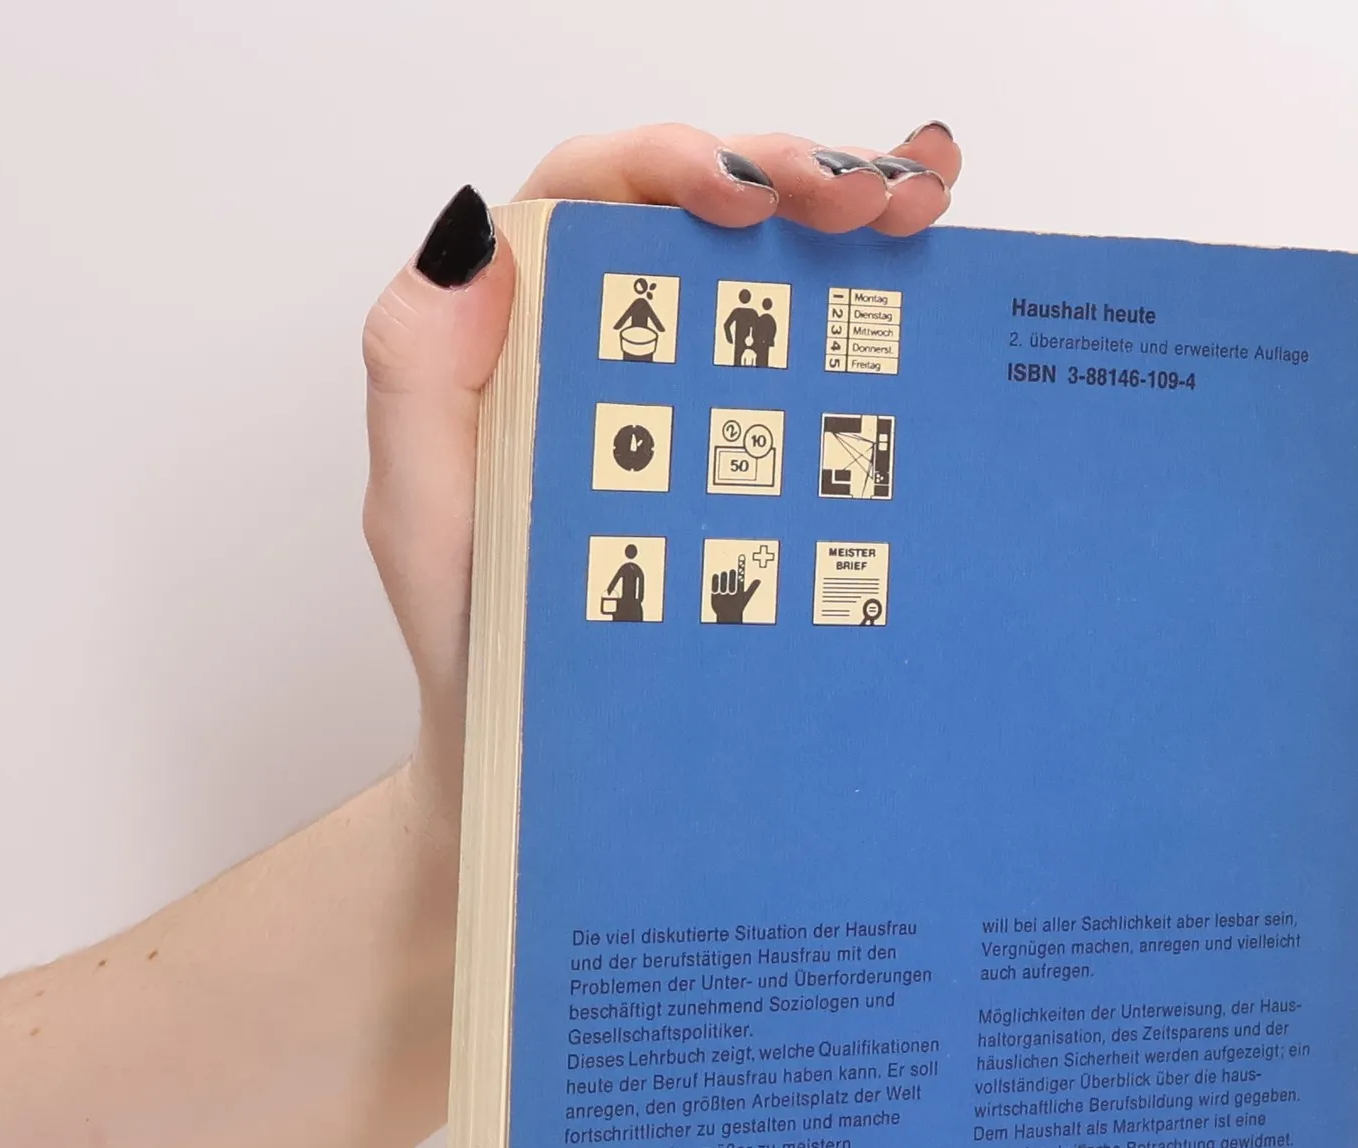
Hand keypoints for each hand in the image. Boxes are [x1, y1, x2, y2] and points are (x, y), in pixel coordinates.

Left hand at [359, 122, 961, 825]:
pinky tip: (938, 271)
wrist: (546, 768)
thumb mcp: (423, 518)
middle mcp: (623, 352)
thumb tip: (477, 244)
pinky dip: (886, 310)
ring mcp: (706, 408)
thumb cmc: (478, 646)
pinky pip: (827, 374)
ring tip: (919, 208)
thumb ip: (419, 379)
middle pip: (708, 218)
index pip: (596, 202)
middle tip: (863, 197)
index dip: (670, 168)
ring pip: (779, 275)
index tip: (741, 195)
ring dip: (854, 219)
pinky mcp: (769, 471)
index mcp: (532, 335)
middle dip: (792, 179)